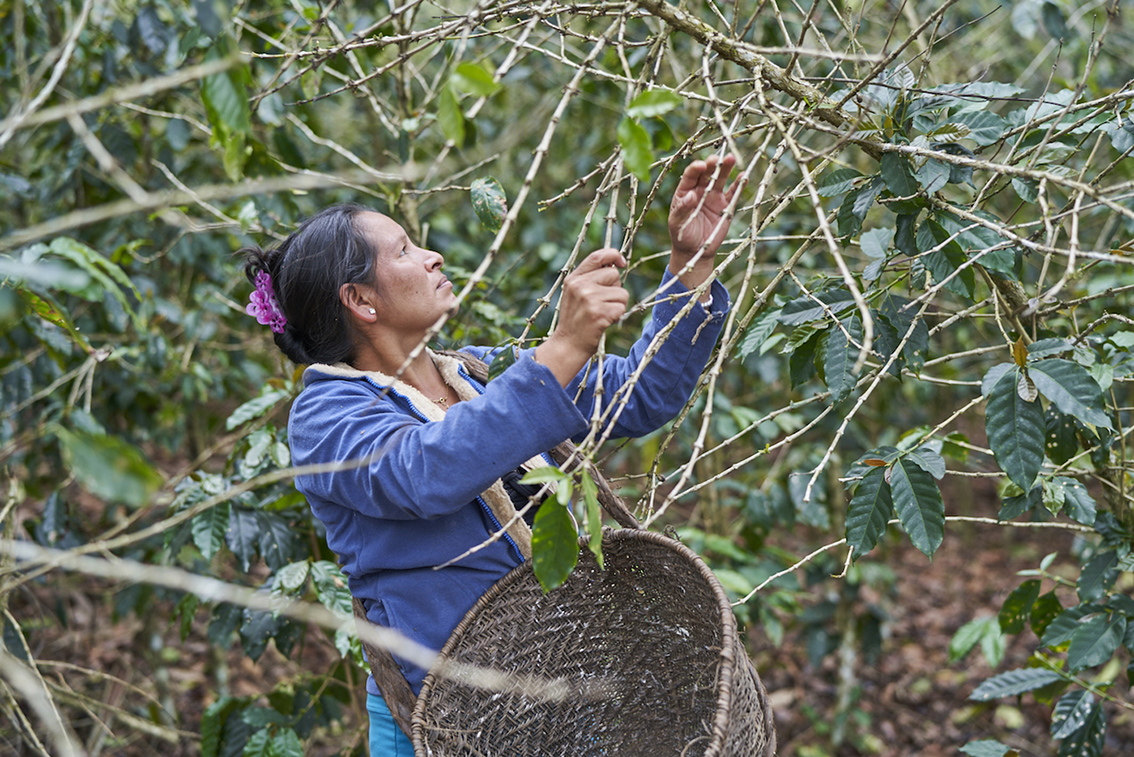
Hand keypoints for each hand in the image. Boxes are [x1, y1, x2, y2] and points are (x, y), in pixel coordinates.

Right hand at [536, 248, 628, 386]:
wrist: (567, 345)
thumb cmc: (576, 320)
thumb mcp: (575, 294)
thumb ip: (590, 279)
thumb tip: (615, 265)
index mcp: (574, 278)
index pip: (597, 256)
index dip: (613, 255)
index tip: (621, 263)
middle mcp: (580, 285)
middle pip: (614, 274)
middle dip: (615, 289)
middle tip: (602, 304)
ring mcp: (589, 299)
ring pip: (622, 293)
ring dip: (618, 305)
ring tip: (602, 314)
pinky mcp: (599, 313)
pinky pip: (622, 308)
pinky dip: (617, 316)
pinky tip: (603, 322)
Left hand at [668, 155, 739, 288]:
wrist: (695, 250)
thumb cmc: (681, 235)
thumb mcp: (677, 223)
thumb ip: (682, 209)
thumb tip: (690, 195)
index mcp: (685, 191)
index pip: (690, 176)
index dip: (695, 169)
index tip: (701, 166)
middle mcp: (700, 190)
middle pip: (707, 173)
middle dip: (712, 164)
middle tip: (717, 159)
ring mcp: (713, 196)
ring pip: (720, 179)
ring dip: (726, 168)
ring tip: (731, 158)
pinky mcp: (725, 205)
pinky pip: (733, 193)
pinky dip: (739, 185)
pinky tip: (743, 176)